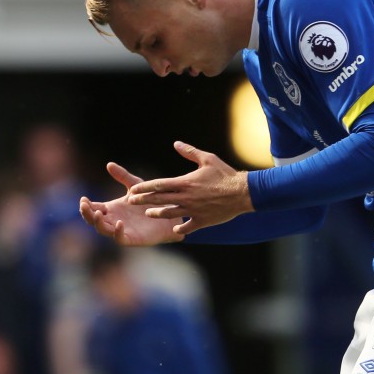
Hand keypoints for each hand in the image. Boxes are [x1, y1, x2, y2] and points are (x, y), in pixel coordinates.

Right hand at [79, 162, 182, 246]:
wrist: (169, 214)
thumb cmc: (150, 200)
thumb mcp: (135, 186)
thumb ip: (123, 176)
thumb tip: (109, 164)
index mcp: (111, 208)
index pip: (93, 208)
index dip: (86, 205)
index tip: (83, 198)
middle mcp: (113, 220)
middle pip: (93, 219)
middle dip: (86, 213)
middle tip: (84, 205)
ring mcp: (121, 230)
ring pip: (103, 229)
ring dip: (98, 222)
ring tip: (98, 213)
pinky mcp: (131, 238)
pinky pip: (119, 238)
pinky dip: (117, 232)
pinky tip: (120, 223)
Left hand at [127, 141, 252, 236]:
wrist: (242, 192)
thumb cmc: (225, 174)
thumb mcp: (207, 159)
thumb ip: (190, 152)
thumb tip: (176, 143)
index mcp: (185, 182)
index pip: (159, 185)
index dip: (144, 188)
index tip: (133, 190)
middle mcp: (186, 197)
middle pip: (160, 200)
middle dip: (143, 201)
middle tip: (131, 202)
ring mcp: (193, 210)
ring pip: (170, 213)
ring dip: (158, 214)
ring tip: (148, 213)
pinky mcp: (203, 220)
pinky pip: (188, 226)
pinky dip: (181, 228)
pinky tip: (176, 229)